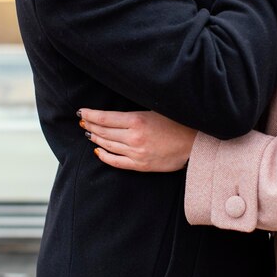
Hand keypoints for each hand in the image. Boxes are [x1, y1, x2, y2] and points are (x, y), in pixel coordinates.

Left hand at [77, 108, 196, 171]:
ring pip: (108, 146)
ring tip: (88, 133)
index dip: (91, 115)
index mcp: (137, 120)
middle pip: (104, 131)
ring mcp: (136, 153)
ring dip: (96, 139)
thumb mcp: (156, 110)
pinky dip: (105, 156)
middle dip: (91, 125)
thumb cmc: (178, 122)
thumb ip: (135, 113)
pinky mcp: (141, 165)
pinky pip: (117, 162)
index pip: (105, 118)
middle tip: (83, 121)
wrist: (195, 143)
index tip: (81, 112)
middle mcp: (133, 137)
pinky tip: (98, 151)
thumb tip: (117, 112)